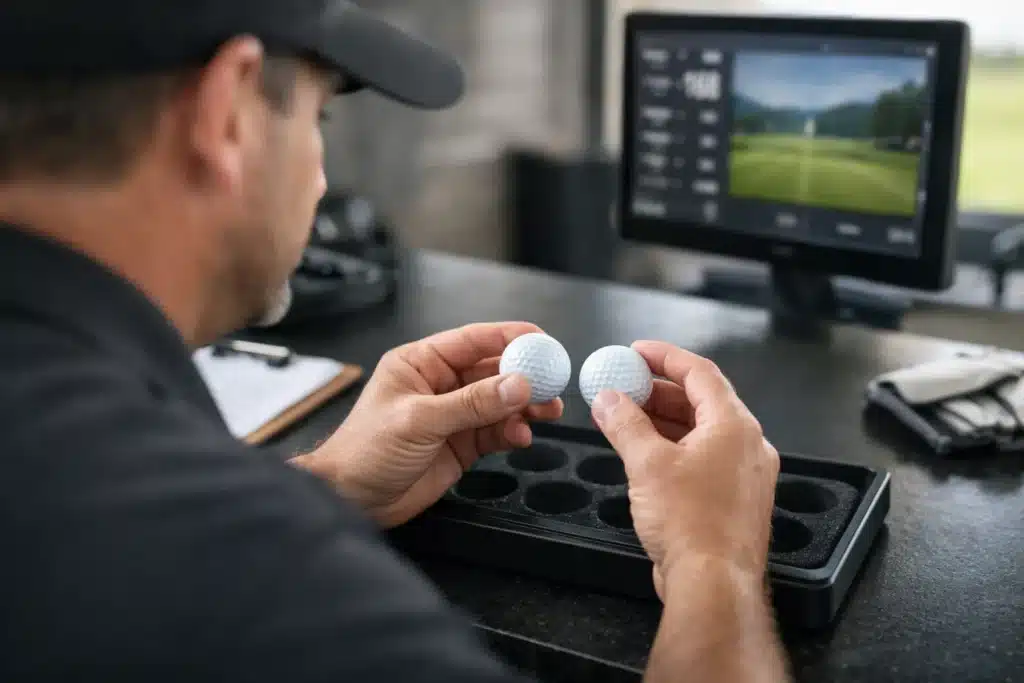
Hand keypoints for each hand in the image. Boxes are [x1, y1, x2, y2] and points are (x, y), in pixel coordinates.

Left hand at [294, 322, 562, 527]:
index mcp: (421, 363)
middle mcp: (440, 385)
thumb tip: (517, 385)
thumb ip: (471, 403)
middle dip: (525, 376)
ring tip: (547, 412)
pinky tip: (521, 437)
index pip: (472, 340)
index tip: (542, 340)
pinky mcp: (462, 445)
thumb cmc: (364, 451)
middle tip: (553, 381)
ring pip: (500, 402)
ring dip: (525, 406)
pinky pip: (496, 432)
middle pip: (493, 371)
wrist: (352, 501)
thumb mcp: (419, 420)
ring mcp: (452, 415)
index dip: (510, 337)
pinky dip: (513, 432)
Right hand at [589, 341, 778, 600]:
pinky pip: (703, 459)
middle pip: (701, 401)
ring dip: (663, 421)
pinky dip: (674, 449)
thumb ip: (625, 423)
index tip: (636, 351)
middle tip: (624, 385)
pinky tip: (644, 456)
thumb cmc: (690, 522)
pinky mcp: (734, 501)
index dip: (665, 357)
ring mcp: (744, 475)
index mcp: (735, 425)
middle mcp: (748, 445)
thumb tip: (609, 399)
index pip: (700, 372)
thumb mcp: (647, 463)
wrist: (713, 584)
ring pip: (701, 432)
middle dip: (658, 391)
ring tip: (625, 418)